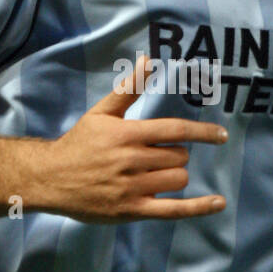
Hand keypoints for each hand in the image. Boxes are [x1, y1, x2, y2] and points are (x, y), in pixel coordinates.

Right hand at [41, 58, 228, 222]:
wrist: (50, 178)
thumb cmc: (79, 143)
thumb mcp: (101, 113)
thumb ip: (128, 88)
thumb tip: (148, 60)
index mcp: (128, 134)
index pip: (175, 130)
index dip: (203, 132)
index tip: (222, 135)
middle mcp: (132, 160)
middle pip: (179, 157)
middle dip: (175, 155)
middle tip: (154, 156)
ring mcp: (133, 188)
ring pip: (178, 179)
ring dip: (174, 175)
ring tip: (153, 174)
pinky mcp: (132, 210)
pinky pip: (173, 210)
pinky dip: (198, 207)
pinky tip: (218, 203)